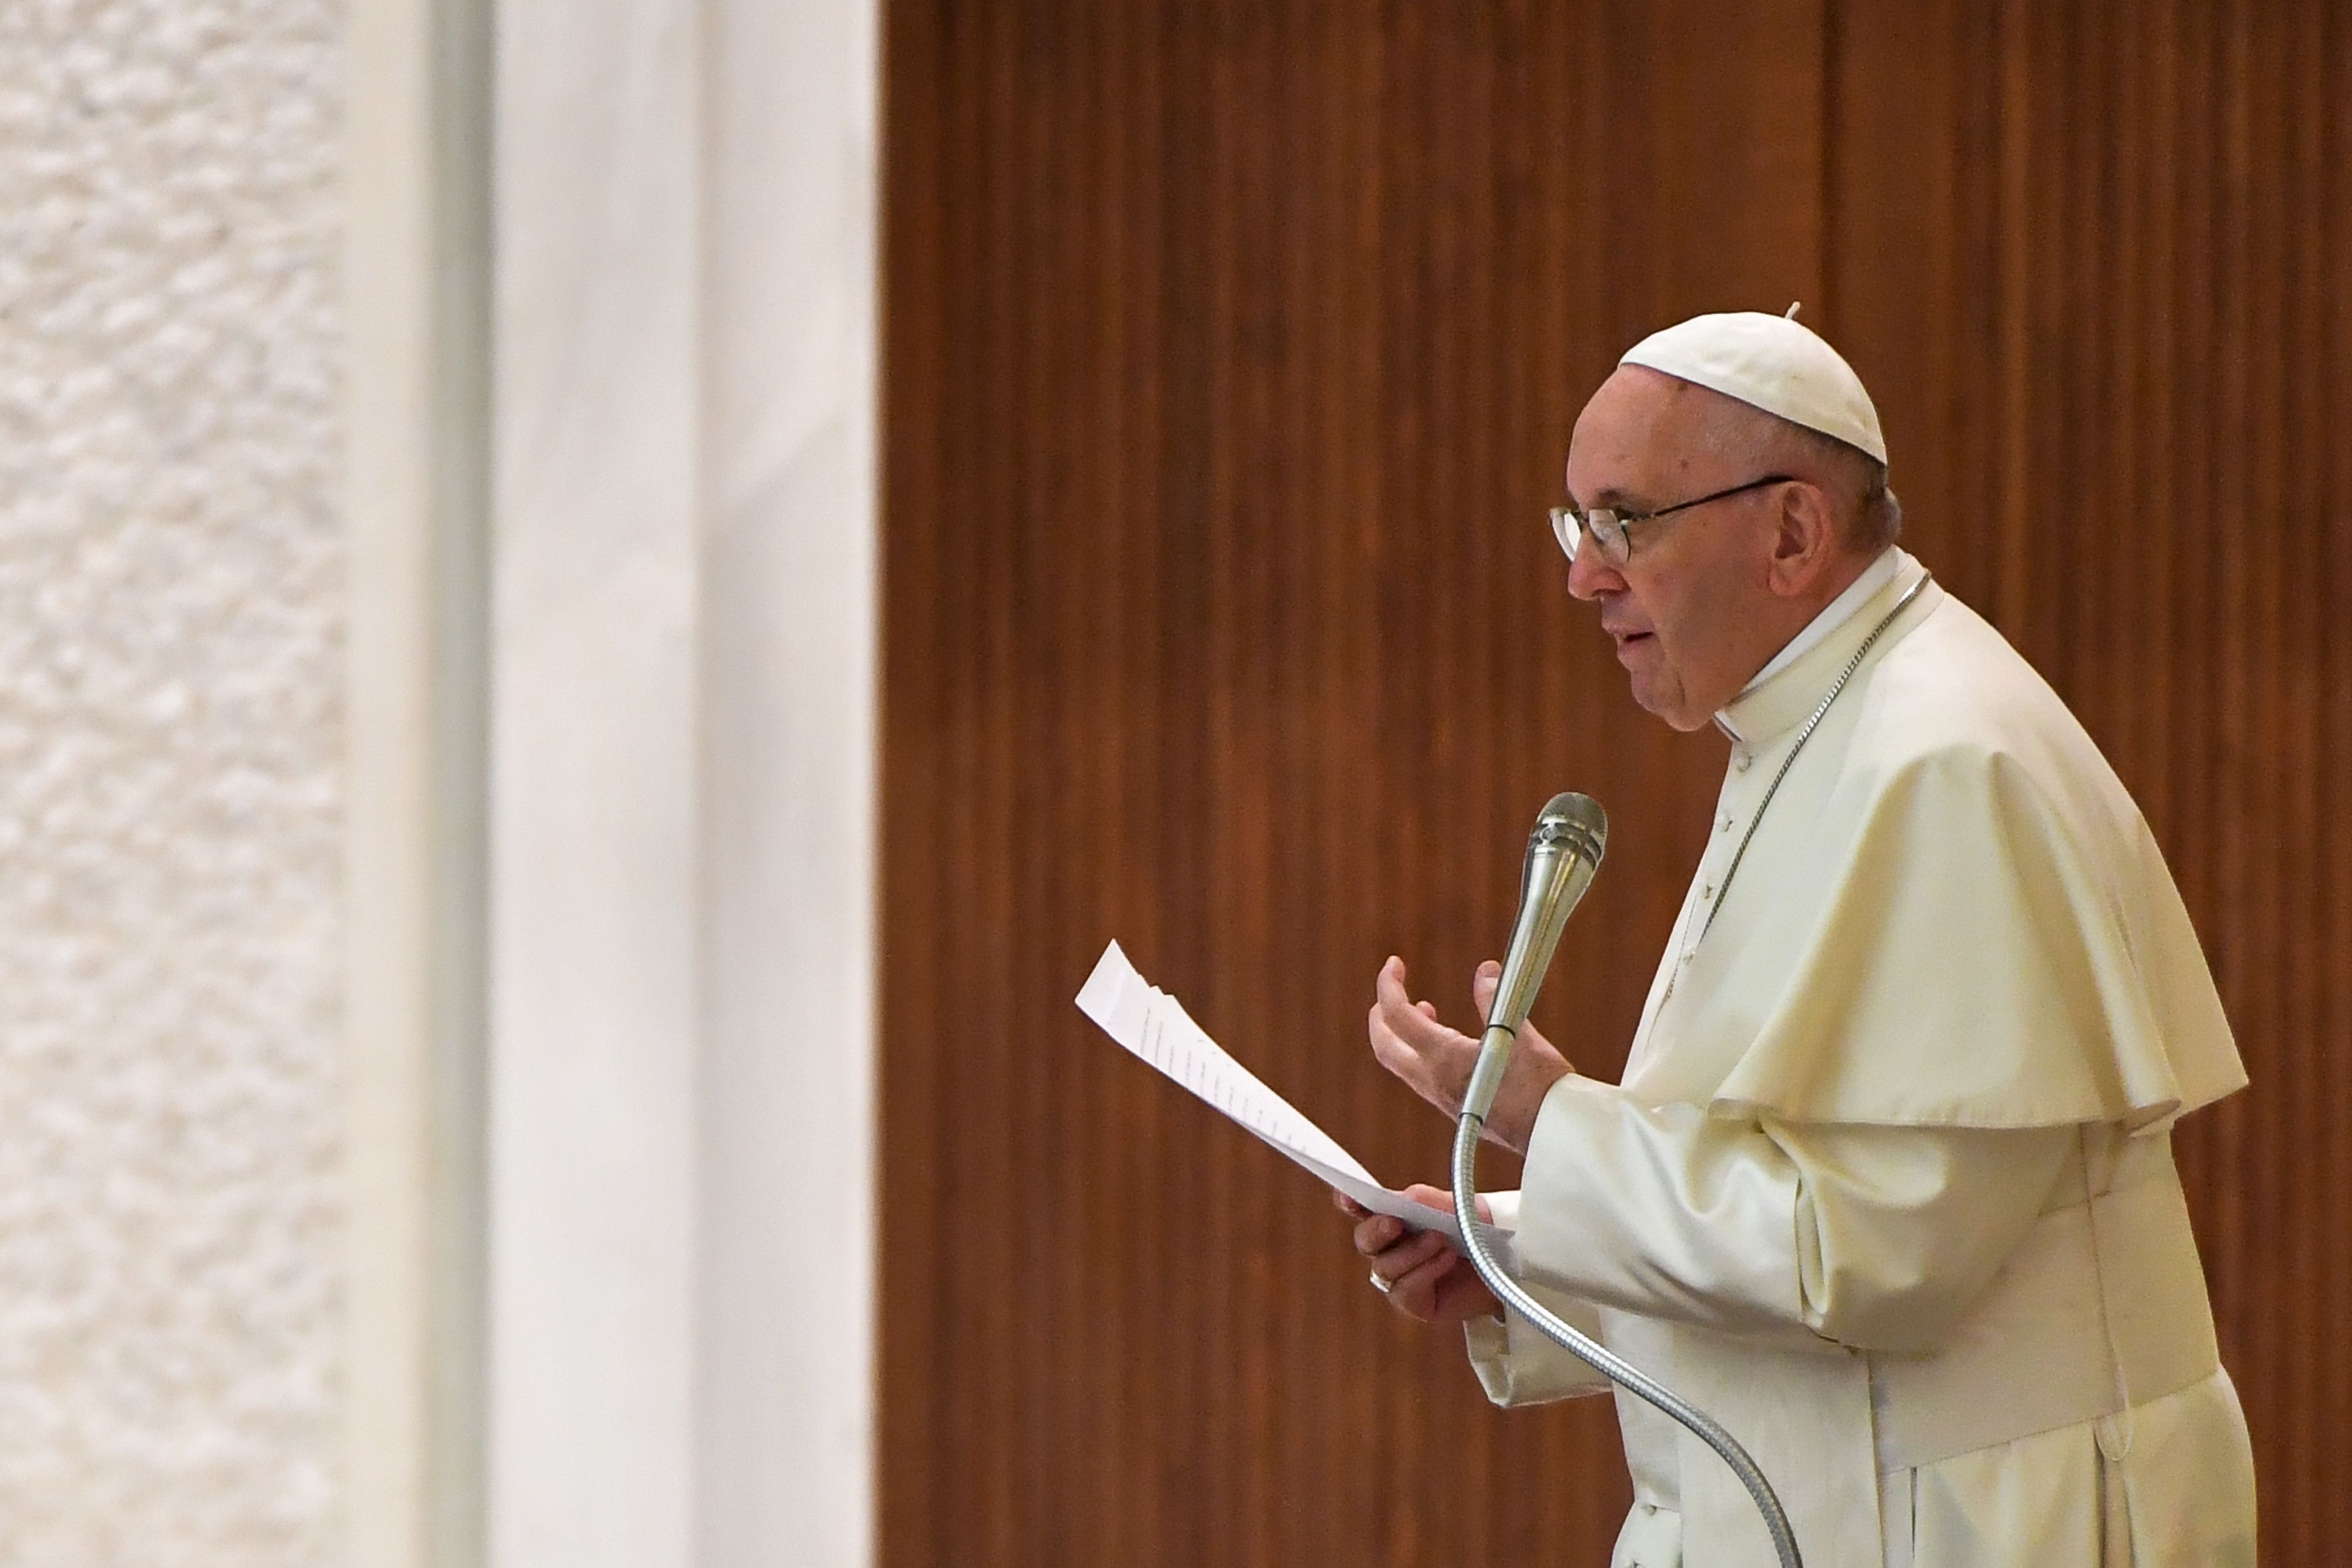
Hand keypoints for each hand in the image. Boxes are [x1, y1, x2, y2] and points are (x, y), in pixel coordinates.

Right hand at [1335, 1184, 1498, 1325]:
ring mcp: (1400, 1277)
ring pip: (1384, 1267)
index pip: (1360, 1208)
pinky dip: (1425, 1272)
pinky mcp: (1414, 1302)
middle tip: (1396, 1223)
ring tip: (1441, 1240)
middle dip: (1376, 1231)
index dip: (1349, 1202)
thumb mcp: (1450, 1206)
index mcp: (1392, 1217)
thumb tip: (1399, 1202)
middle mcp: (1390, 1248)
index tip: (1347, 1197)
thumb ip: (1422, 1201)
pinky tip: (1446, 1260)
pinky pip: (1404, 1290)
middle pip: (1365, 1241)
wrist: (1507, 1259)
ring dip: (1412, 1252)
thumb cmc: (1475, 1226)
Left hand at [1366, 956, 1573, 1153]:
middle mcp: (1434, 1081)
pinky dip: (1421, 1052)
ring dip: (1401, 1034)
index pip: (1398, 1016)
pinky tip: (1447, 1043)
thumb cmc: (1539, 1086)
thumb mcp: (1516, 1032)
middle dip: (1380, 1015)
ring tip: (1423, 1008)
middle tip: (1391, 989)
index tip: (1393, 965)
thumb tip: (1485, 971)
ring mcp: (1442, 1098)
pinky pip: (1422, 1077)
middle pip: (1385, 1046)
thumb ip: (1495, 999)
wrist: (1551, 1133)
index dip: (1388, 986)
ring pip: (1402, 1064)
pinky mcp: (1455, 1109)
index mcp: (1444, 1058)